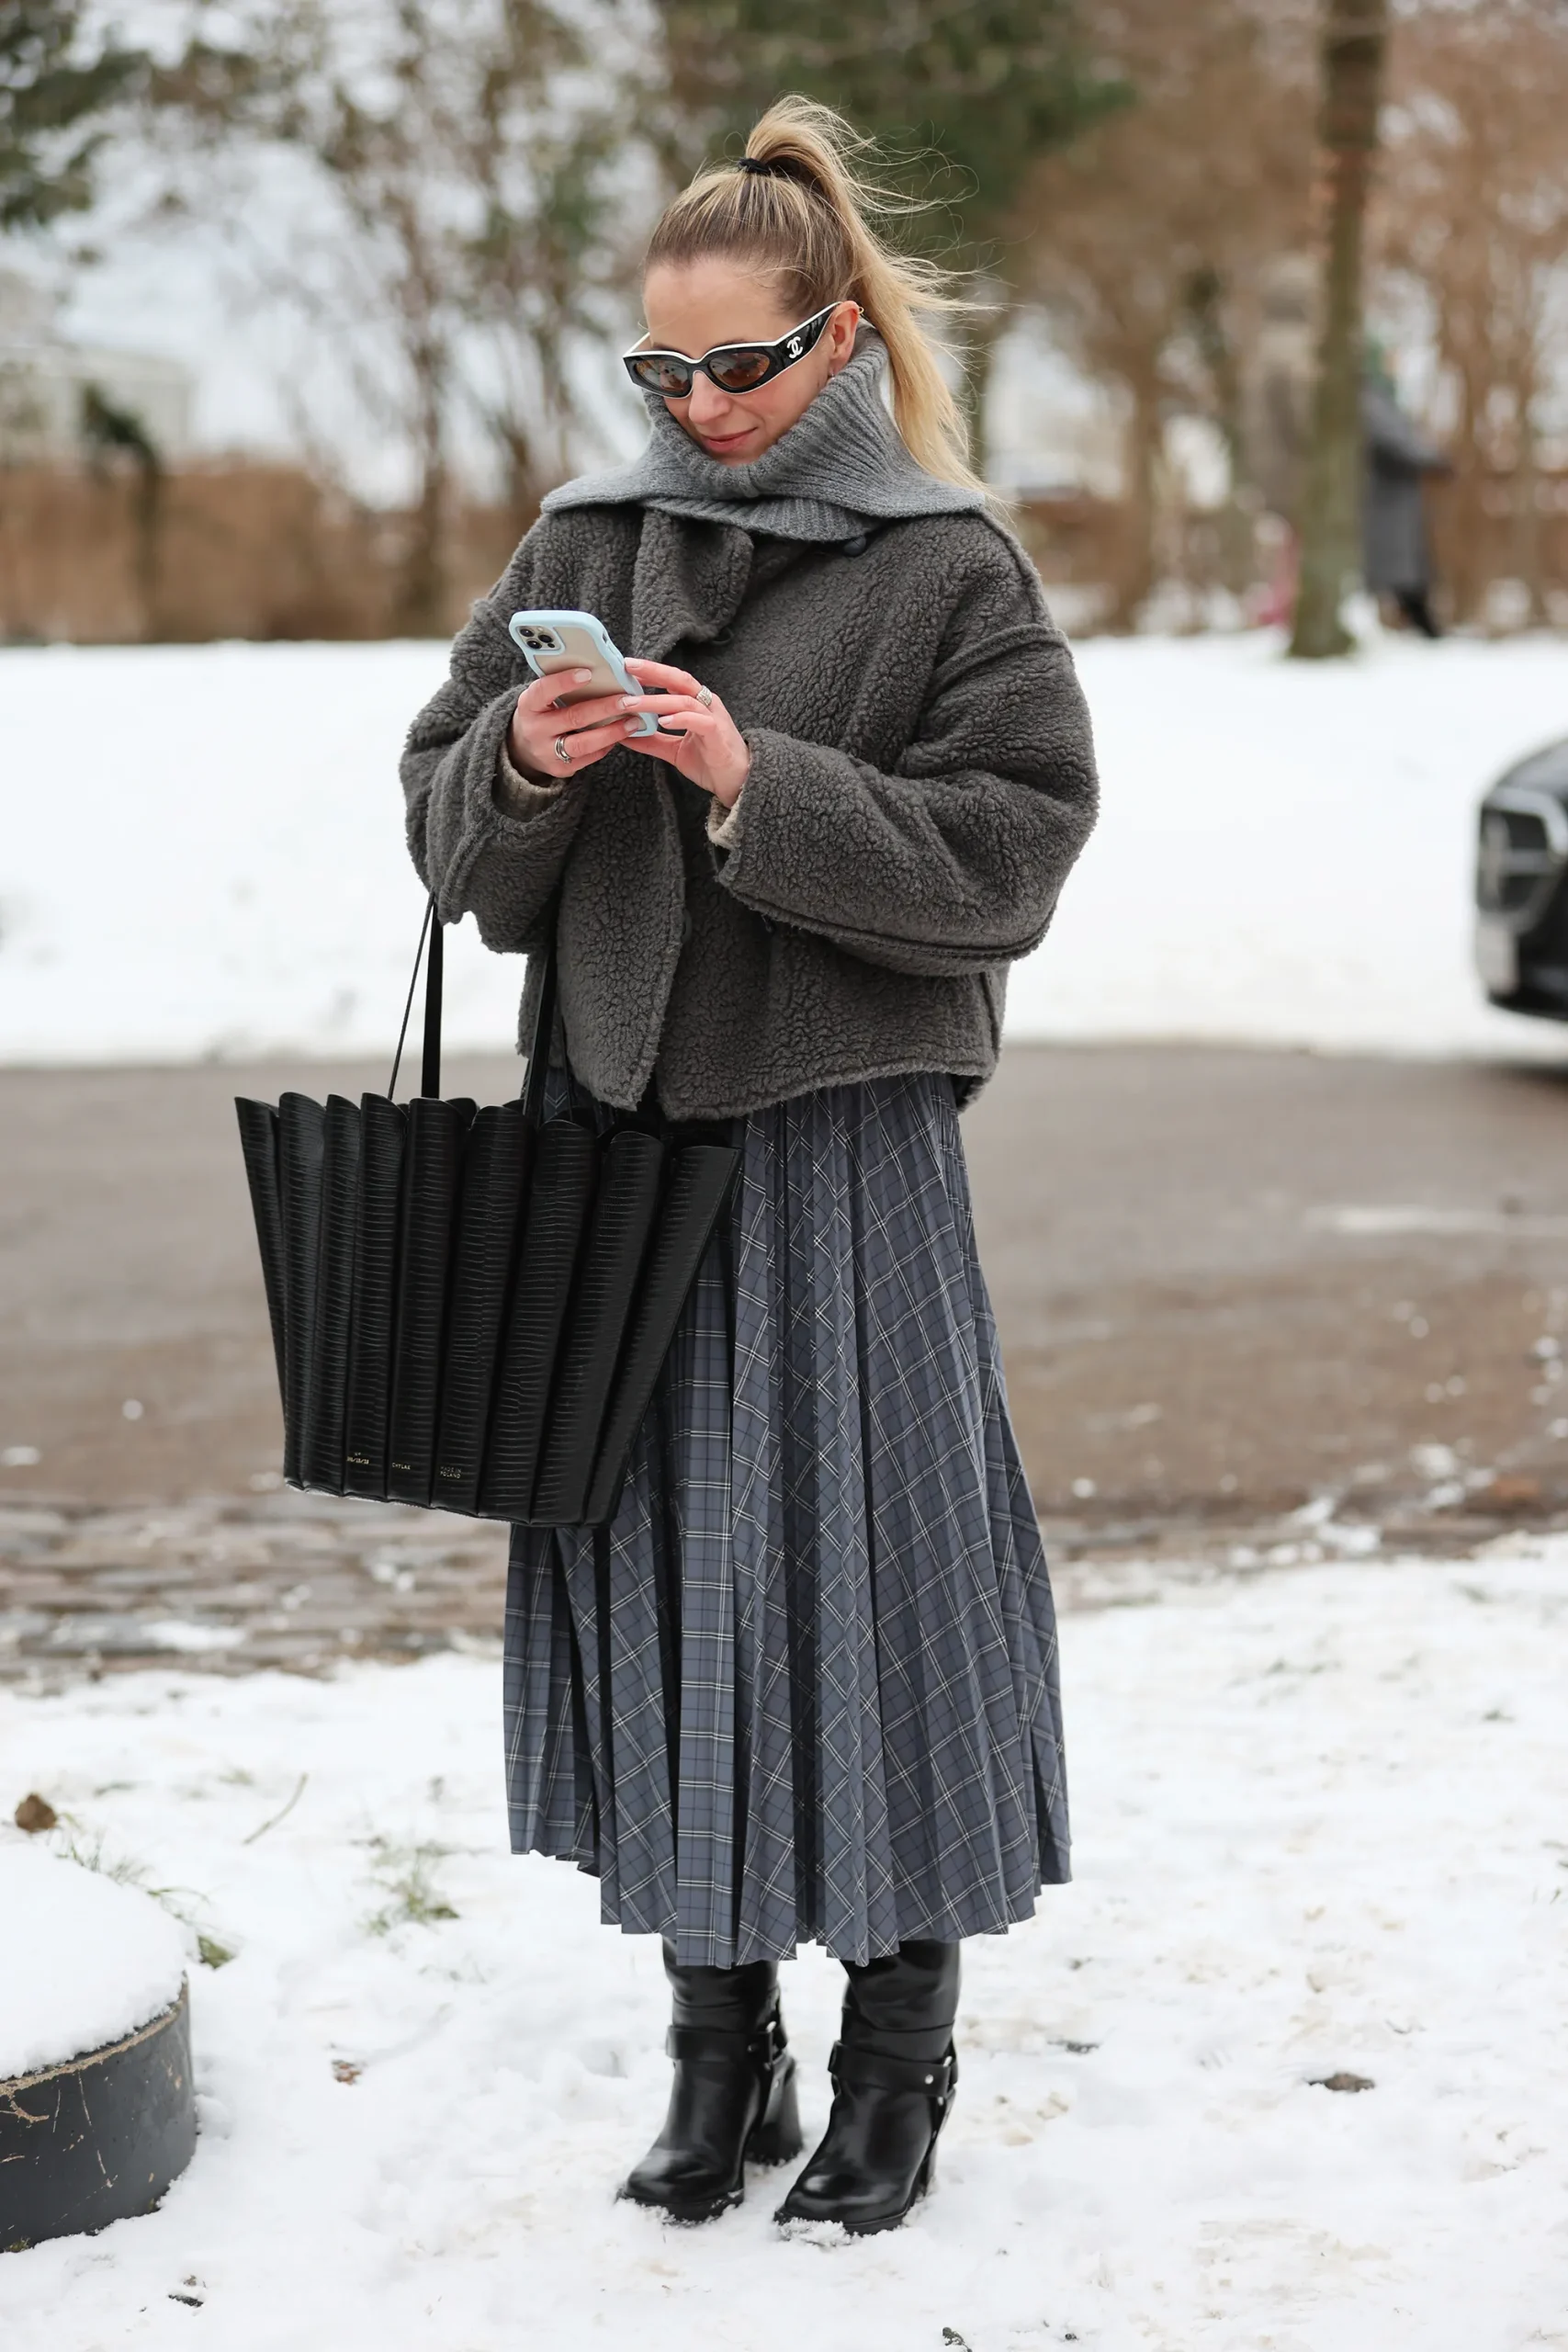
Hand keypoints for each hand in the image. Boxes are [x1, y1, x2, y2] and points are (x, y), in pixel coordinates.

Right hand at [507, 667, 652, 779]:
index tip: (588, 673)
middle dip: (604, 708)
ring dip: (612, 732)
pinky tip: (621, 735)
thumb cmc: (541, 713)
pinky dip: (606, 745)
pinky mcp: (560, 769)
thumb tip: (599, 671)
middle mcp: (535, 730)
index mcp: (528, 705)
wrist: (524, 748)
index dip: (564, 682)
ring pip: (583, 743)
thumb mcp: (541, 698)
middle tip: (628, 700)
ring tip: (633, 722)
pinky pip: (588, 758)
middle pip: (573, 718)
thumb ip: (560, 687)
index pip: (543, 691)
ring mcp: (546, 752)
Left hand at [618, 659, 750, 808]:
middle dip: (653, 671)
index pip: (672, 681)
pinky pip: (699, 721)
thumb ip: (652, 740)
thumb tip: (624, 735)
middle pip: (678, 680)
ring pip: (684, 701)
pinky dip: (680, 719)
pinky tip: (663, 721)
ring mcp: (714, 717)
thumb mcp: (674, 750)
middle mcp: (706, 704)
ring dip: (656, 701)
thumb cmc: (710, 762)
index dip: (651, 671)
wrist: (738, 782)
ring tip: (632, 703)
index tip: (627, 668)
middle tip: (628, 667)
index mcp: (696, 704)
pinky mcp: (718, 734)